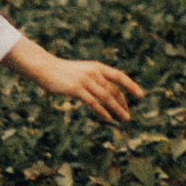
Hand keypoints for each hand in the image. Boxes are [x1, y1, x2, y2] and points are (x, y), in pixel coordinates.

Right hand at [23, 47, 142, 123]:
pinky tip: (108, 118)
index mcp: (96, 67)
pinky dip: (102, 111)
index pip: (118, 76)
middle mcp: (93, 72)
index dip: (131, 85)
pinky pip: (93, 102)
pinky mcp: (76, 89)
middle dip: (123, 103)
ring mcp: (85, 80)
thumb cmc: (63, 72)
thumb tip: (108, 93)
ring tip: (124, 118)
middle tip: (128, 115)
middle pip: (113, 90)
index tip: (141, 95)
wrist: (44, 67)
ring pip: (106, 97)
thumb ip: (95, 79)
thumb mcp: (82, 71)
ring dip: (117, 109)